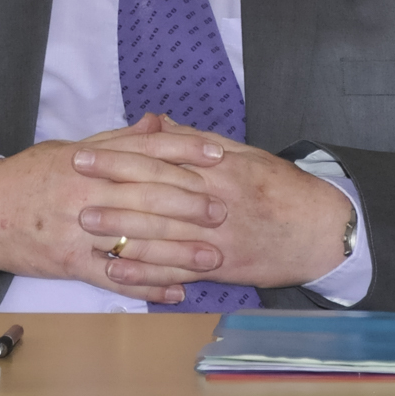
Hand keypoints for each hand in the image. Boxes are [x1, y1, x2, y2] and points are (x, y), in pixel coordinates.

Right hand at [0, 114, 229, 302]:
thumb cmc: (32, 176)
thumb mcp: (73, 148)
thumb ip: (119, 140)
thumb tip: (158, 122)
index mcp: (90, 160)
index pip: (145, 151)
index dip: (184, 151)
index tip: (217, 154)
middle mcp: (87, 192)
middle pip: (147, 196)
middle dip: (190, 204)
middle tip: (223, 211)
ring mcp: (78, 230)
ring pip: (136, 240)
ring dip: (178, 252)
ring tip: (212, 258)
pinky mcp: (69, 263)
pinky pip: (113, 277)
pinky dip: (146, 285)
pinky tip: (174, 292)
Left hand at [74, 116, 353, 291]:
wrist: (321, 230)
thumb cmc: (281, 187)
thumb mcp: (244, 153)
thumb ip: (197, 139)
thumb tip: (158, 122)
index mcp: (218, 168)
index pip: (160, 158)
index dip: (119, 155)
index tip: (86, 153)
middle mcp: (215, 200)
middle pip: (154, 193)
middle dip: (110, 189)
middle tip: (73, 187)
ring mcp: (217, 236)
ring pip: (162, 233)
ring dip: (121, 230)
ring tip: (86, 226)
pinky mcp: (221, 267)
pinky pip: (178, 271)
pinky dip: (146, 273)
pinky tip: (118, 271)